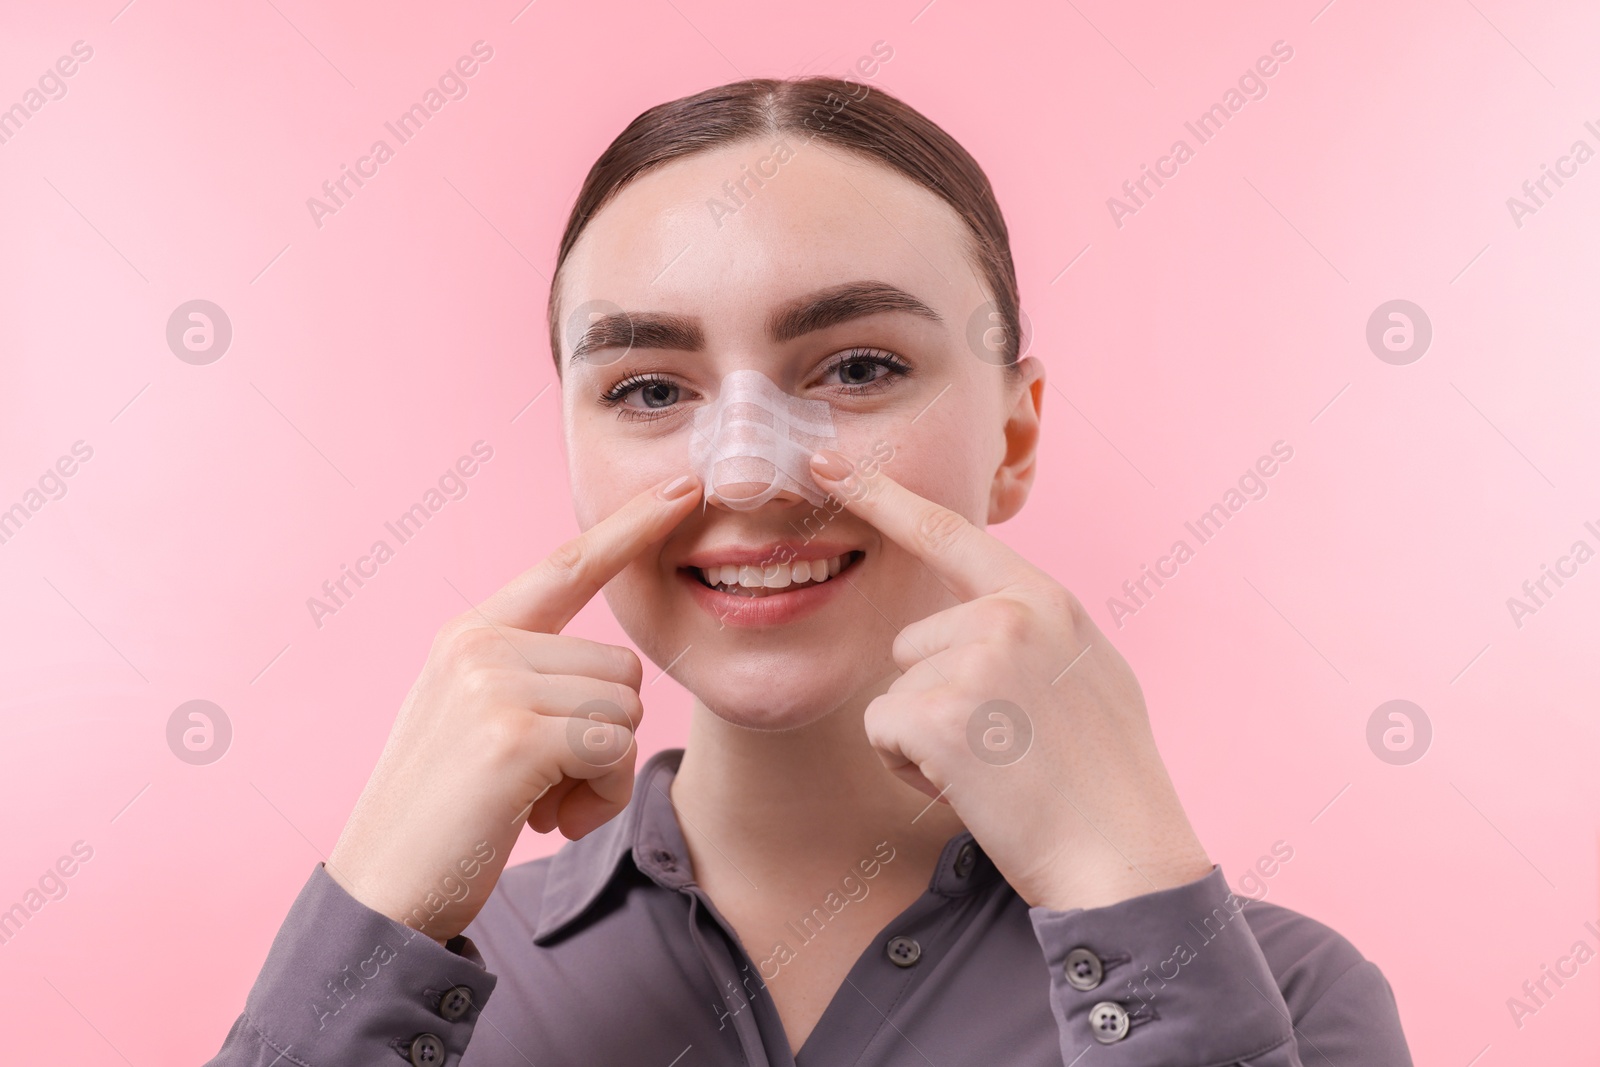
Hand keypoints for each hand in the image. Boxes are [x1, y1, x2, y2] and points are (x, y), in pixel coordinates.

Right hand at [324, 473, 702, 941]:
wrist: (381, 893)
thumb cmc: (445, 815)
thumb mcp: (475, 721)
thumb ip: (530, 678)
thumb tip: (615, 677)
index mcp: (472, 633)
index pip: (567, 566)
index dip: (631, 528)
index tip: (682, 488)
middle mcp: (480, 644)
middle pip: (620, 666)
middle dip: (604, 736)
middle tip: (543, 782)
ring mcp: (493, 685)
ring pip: (624, 709)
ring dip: (601, 773)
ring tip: (536, 801)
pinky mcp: (514, 736)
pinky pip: (613, 750)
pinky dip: (597, 798)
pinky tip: (542, 821)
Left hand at [808, 450, 1211, 911]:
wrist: (1124, 859)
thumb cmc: (1108, 780)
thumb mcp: (1089, 673)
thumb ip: (1034, 630)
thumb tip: (988, 611)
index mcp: (1045, 599)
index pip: (950, 533)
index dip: (881, 493)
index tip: (826, 458)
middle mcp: (1008, 615)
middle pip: (910, 643)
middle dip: (936, 697)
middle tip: (1005, 745)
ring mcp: (975, 661)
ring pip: (895, 691)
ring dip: (925, 738)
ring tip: (997, 768)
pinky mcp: (940, 715)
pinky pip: (882, 731)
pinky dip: (909, 768)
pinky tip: (970, 788)